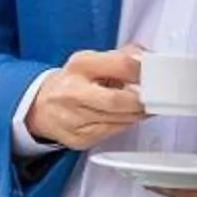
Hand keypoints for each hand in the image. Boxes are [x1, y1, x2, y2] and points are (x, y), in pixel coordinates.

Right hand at [24, 48, 148, 150]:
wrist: (42, 106)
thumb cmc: (74, 82)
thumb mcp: (93, 61)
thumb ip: (122, 57)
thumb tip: (148, 59)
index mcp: (80, 65)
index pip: (120, 65)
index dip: (143, 71)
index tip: (155, 74)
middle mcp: (73, 92)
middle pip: (118, 100)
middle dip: (141, 102)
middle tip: (154, 99)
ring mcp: (74, 118)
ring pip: (119, 120)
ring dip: (137, 114)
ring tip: (143, 107)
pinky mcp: (79, 138)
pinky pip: (113, 132)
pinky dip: (125, 124)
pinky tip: (126, 117)